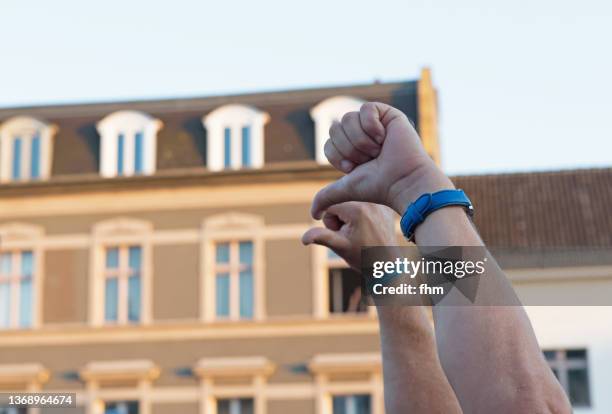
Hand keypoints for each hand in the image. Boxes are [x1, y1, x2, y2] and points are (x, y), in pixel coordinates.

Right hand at [302, 201, 396, 269]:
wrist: (388, 265)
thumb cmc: (362, 257)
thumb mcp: (340, 247)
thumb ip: (320, 237)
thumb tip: (303, 239)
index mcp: (357, 208)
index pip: (329, 204)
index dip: (331, 222)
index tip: (344, 234)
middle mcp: (370, 200)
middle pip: (340, 201)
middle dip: (339, 218)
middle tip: (353, 234)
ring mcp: (380, 202)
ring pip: (351, 201)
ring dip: (349, 215)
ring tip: (361, 232)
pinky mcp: (385, 205)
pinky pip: (364, 202)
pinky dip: (362, 213)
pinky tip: (369, 228)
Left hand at [311, 102, 452, 218]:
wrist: (403, 181)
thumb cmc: (378, 187)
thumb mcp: (345, 190)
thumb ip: (325, 198)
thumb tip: (314, 215)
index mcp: (351, 149)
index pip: (328, 143)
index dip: (338, 156)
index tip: (355, 168)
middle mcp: (361, 135)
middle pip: (334, 128)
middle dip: (349, 148)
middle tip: (369, 159)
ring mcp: (375, 123)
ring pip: (348, 118)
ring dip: (361, 140)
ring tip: (378, 150)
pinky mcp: (388, 114)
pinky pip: (366, 109)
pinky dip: (371, 125)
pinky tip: (384, 138)